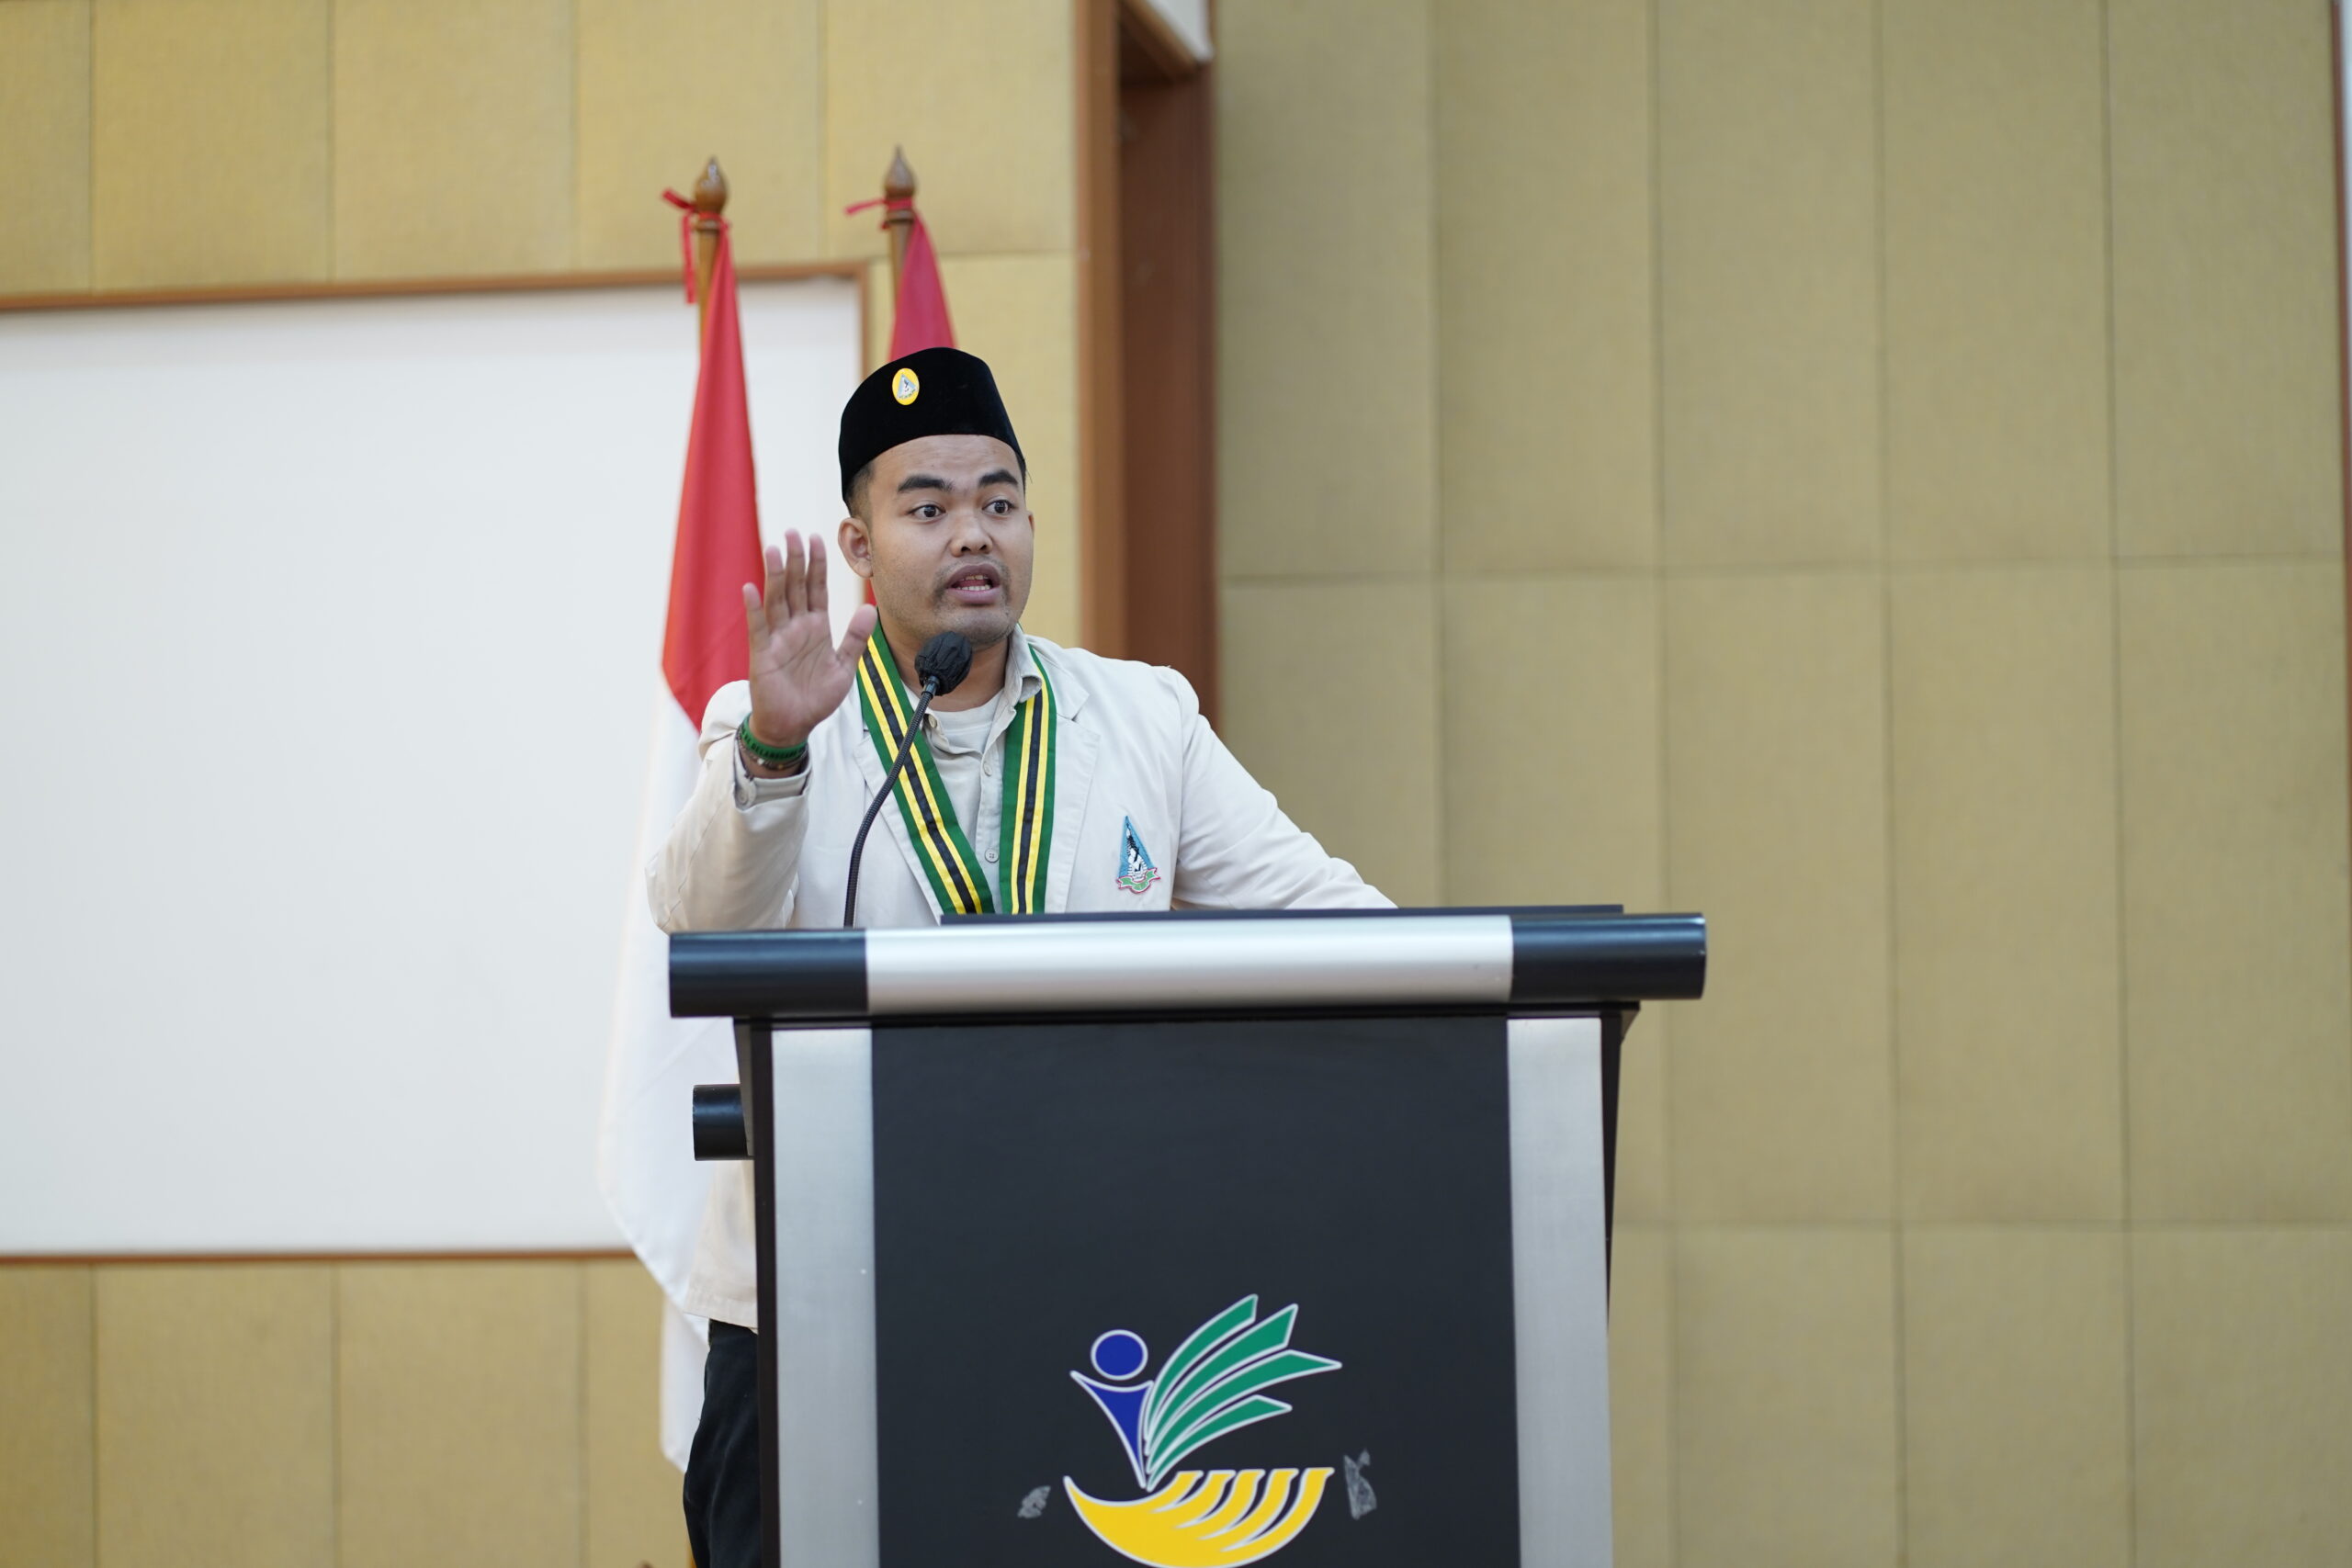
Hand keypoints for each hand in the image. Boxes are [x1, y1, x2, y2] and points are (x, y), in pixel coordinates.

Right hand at [741, 531, 876, 752]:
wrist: (794, 725)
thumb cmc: (816, 697)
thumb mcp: (843, 668)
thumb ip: (855, 639)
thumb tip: (870, 610)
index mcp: (815, 627)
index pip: (816, 589)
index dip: (817, 565)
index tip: (817, 539)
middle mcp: (795, 627)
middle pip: (795, 587)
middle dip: (796, 560)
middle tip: (793, 532)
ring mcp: (777, 638)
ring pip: (776, 600)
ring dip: (776, 575)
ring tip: (774, 549)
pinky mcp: (762, 654)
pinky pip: (758, 627)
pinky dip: (755, 609)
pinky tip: (751, 588)